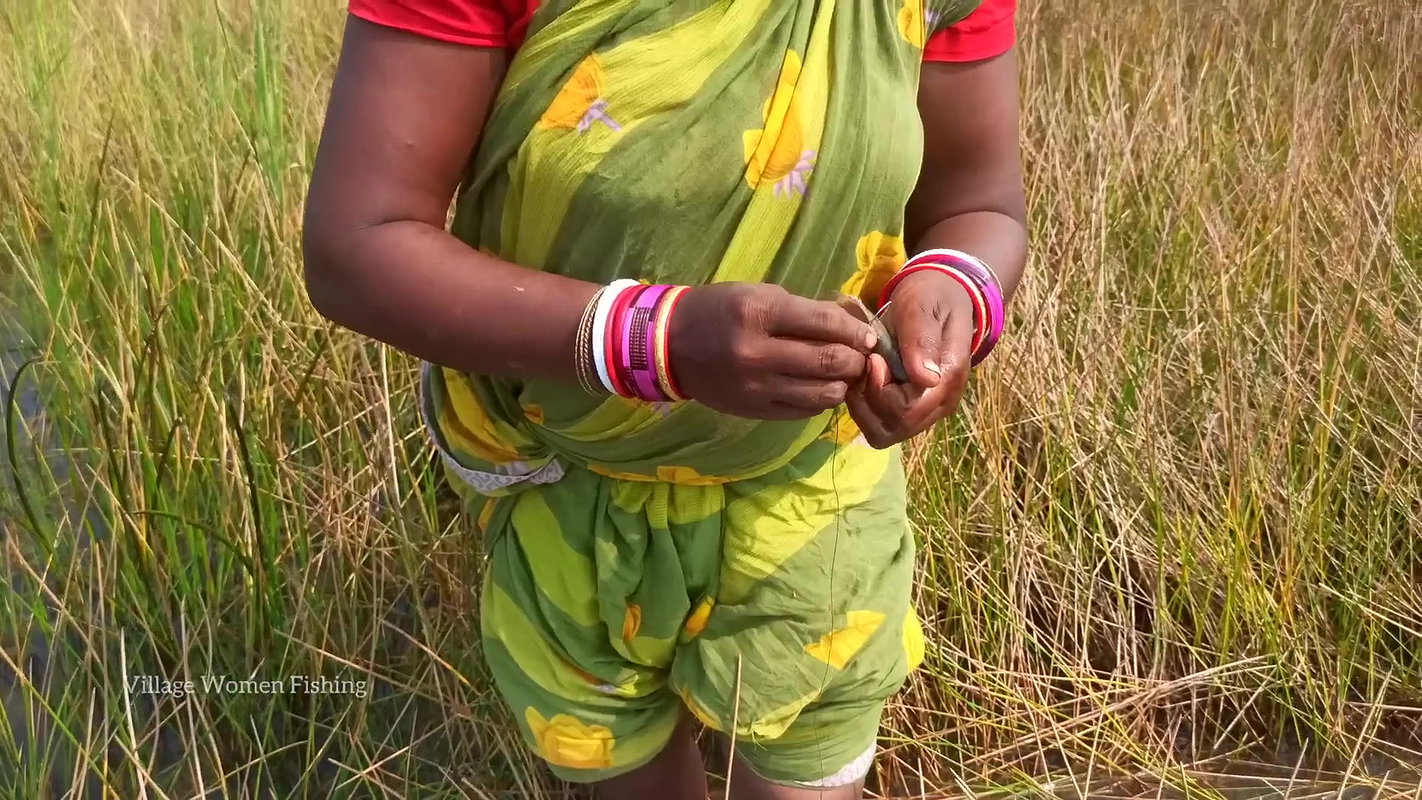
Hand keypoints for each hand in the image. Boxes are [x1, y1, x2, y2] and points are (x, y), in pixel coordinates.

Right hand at [669, 283, 877, 419]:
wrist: (671, 345)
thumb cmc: (720, 310)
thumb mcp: (758, 294)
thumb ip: (804, 310)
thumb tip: (852, 324)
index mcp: (758, 314)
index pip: (825, 323)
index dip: (856, 330)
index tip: (867, 334)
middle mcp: (758, 353)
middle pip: (830, 362)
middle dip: (856, 358)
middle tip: (861, 355)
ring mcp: (757, 387)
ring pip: (823, 394)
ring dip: (842, 383)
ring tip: (842, 373)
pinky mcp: (755, 410)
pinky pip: (804, 411)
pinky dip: (820, 399)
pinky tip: (817, 387)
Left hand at [846, 271, 973, 447]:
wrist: (940, 295)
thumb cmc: (930, 296)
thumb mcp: (922, 305)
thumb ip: (922, 339)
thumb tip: (926, 379)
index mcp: (947, 380)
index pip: (906, 413)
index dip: (879, 391)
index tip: (874, 359)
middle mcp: (940, 404)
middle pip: (894, 430)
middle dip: (868, 401)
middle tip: (866, 365)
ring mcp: (927, 410)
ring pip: (885, 433)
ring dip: (864, 406)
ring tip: (865, 372)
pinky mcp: (911, 408)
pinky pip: (881, 424)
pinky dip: (866, 406)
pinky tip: (866, 377)